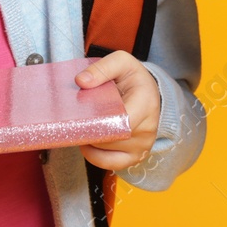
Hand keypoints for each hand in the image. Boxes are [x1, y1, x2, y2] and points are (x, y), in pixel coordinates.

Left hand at [74, 51, 161, 171]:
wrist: (149, 94)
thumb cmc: (134, 78)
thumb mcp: (122, 62)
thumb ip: (102, 68)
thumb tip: (81, 81)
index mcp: (145, 103)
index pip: (122, 121)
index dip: (98, 121)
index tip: (83, 113)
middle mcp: (147, 128)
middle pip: (109, 138)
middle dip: (88, 129)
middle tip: (77, 118)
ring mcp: (142, 146)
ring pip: (106, 151)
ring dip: (90, 141)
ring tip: (85, 126)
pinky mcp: (135, 157)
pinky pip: (110, 164)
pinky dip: (94, 155)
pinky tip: (89, 142)